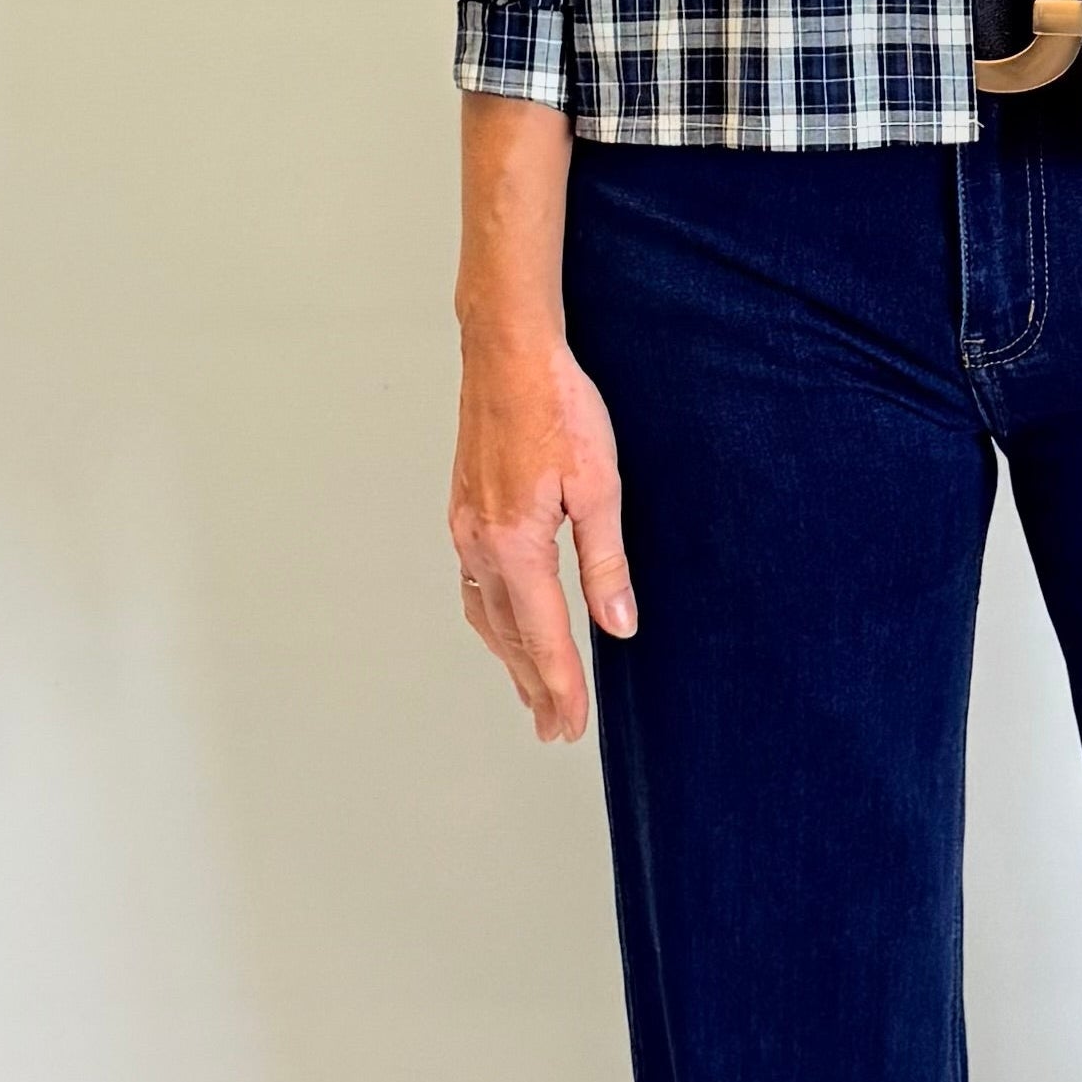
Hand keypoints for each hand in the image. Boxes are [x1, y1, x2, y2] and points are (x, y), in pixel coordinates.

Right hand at [450, 302, 632, 743]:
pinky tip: (504, 626)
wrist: (507, 351)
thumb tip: (618, 623)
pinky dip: (491, 621)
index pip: (543, 636)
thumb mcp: (599, 484)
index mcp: (516, 543)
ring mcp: (465, 528)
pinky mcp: (464, 511)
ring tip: (533, 692)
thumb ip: (606, 560)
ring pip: (485, 615)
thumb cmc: (557, 405)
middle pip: (508, 637)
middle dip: (534, 686)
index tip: (572, 726)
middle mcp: (480, 544)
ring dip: (509, 659)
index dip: (561, 686)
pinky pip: (473, 586)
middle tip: (554, 730)